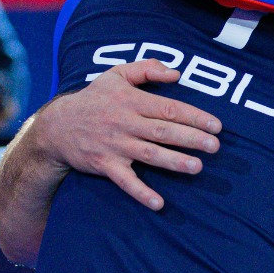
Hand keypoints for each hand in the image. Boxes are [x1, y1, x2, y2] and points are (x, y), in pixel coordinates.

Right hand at [35, 60, 222, 210]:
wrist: (57, 126)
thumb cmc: (95, 98)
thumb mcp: (116, 74)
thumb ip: (147, 68)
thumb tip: (176, 74)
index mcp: (131, 100)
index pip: (168, 108)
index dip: (194, 116)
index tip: (217, 125)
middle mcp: (125, 123)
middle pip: (163, 131)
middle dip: (191, 138)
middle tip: (215, 146)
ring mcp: (115, 146)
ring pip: (149, 154)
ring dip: (174, 162)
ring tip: (197, 167)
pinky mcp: (105, 166)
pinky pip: (125, 181)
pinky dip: (141, 193)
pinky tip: (158, 203)